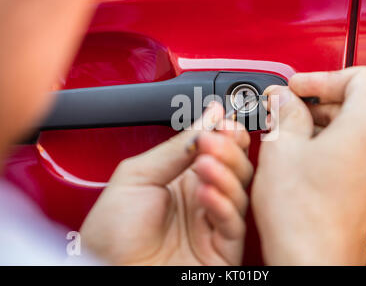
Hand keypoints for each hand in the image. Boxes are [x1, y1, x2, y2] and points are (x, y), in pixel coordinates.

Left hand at [81, 102, 252, 264]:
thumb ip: (176, 147)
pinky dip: (223, 204)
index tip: (221, 120)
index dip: (225, 132)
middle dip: (229, 148)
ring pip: (240, 191)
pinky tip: (205, 192)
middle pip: (236, 166)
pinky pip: (233, 222)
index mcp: (184, 177)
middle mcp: (202, 197)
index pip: (219, 148)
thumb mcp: (138, 175)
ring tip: (204, 164)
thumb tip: (208, 116)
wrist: (104, 272)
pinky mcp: (221, 248)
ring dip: (225, 172)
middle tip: (213, 140)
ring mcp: (212, 222)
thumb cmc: (112, 232)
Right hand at [252, 66, 365, 264]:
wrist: (313, 266)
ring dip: (326, 132)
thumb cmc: (301, 217)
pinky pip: (364, 162)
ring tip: (294, 145)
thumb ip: (285, 112)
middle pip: (358, 106)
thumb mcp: (280, 148)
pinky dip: (338, 156)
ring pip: (359, 136)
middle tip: (287, 114)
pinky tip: (310, 170)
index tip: (298, 89)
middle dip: (318, 106)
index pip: (358, 77)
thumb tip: (283, 99)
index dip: (322, 78)